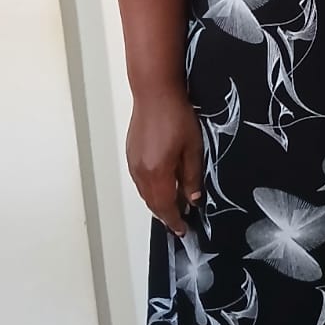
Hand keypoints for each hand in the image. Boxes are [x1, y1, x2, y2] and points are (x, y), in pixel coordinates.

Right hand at [125, 87, 203, 236]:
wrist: (155, 93)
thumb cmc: (176, 117)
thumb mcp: (193, 149)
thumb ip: (192, 177)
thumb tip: (192, 199)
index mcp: (157, 173)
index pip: (165, 207)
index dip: (175, 221)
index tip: (183, 230)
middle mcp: (141, 172)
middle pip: (152, 203)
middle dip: (166, 215)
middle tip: (180, 222)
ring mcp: (133, 164)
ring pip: (145, 193)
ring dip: (158, 203)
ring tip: (173, 207)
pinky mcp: (131, 155)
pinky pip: (140, 182)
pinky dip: (151, 190)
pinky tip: (162, 187)